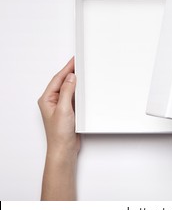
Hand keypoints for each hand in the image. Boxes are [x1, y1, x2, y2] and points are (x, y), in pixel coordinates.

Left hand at [38, 57, 78, 199]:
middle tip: (80, 62)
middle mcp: (53, 101)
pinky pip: (75, 97)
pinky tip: (85, 88)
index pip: (58, 79)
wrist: (64, 149)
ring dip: (76, 82)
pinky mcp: (69, 111)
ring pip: (70, 89)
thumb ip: (67, 92)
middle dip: (71, 72)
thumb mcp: (63, 109)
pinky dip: (80, 91)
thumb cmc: (59, 134)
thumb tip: (71, 77)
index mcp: (47, 99)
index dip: (67, 68)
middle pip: (63, 82)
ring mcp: (61, 106)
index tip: (74, 60)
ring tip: (84, 72)